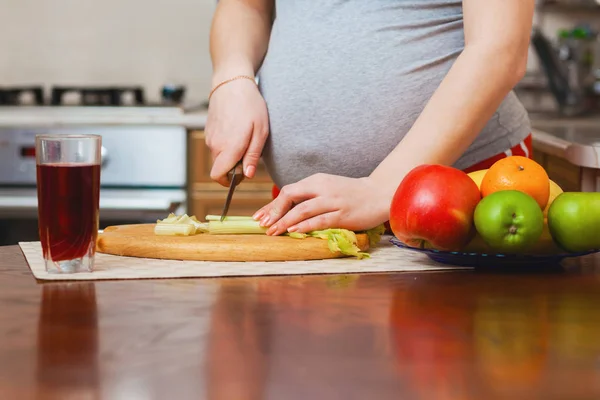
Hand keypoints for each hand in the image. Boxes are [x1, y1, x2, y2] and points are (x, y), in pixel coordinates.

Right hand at [205, 78, 269, 185]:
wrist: (232, 83)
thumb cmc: (250, 105)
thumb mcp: (260, 132)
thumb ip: (252, 156)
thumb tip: (247, 175)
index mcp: (228, 147)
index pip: (218, 176)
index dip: (228, 180)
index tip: (241, 174)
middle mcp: (215, 145)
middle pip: (220, 168)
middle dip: (233, 167)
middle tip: (248, 151)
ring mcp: (210, 138)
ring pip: (218, 157)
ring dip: (230, 155)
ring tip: (244, 137)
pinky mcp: (208, 131)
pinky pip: (216, 146)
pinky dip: (225, 144)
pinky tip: (236, 130)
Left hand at [253, 173, 389, 235]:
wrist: (379, 194)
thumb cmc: (350, 194)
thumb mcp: (327, 188)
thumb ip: (309, 196)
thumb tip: (285, 210)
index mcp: (316, 180)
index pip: (288, 190)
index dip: (272, 204)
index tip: (260, 216)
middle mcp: (322, 188)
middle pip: (291, 195)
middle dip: (274, 211)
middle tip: (263, 225)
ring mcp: (333, 201)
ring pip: (302, 209)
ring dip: (285, 221)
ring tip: (273, 231)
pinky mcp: (342, 214)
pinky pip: (319, 220)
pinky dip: (304, 225)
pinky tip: (294, 231)